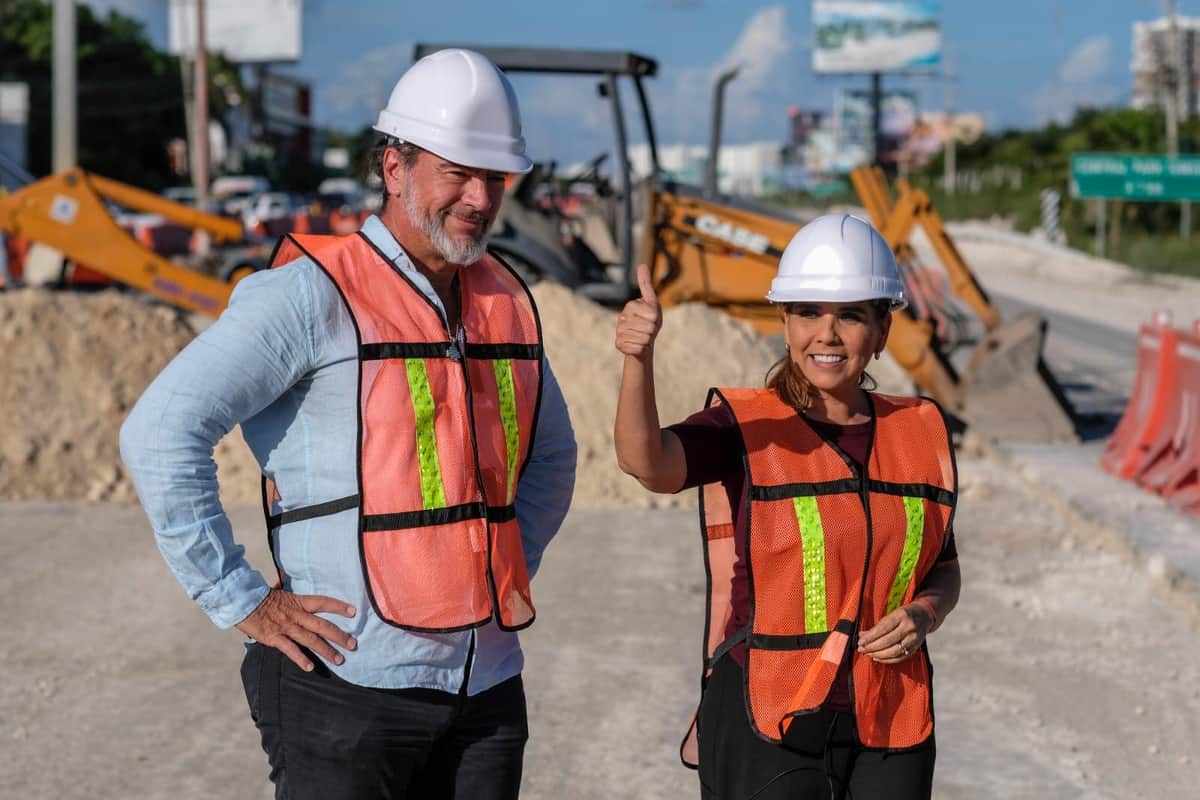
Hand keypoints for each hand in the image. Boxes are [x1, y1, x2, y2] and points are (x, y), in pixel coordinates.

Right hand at [236, 588, 357, 671]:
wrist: (241, 601)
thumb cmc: (258, 596)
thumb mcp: (277, 590)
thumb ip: (284, 588)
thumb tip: (284, 579)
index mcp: (298, 602)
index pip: (323, 602)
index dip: (339, 607)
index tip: (354, 612)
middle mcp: (296, 615)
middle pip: (323, 626)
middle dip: (339, 636)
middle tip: (353, 644)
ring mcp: (286, 627)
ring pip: (311, 640)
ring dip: (326, 650)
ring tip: (339, 660)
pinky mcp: (274, 638)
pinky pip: (290, 650)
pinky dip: (300, 659)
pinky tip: (310, 667)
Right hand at [614, 263, 661, 359]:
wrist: (643, 341)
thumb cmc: (649, 321)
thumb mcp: (652, 303)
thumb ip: (646, 285)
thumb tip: (641, 264)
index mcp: (630, 305)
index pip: (653, 314)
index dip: (656, 320)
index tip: (652, 320)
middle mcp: (622, 317)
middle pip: (649, 327)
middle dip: (652, 331)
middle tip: (647, 330)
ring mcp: (619, 331)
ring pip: (644, 338)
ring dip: (647, 340)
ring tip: (643, 337)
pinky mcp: (618, 344)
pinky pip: (638, 348)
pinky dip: (642, 349)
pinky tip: (637, 345)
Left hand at [856, 601, 936, 663]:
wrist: (925, 615)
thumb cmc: (904, 614)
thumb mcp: (892, 614)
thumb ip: (878, 625)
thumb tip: (862, 635)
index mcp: (901, 615)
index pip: (883, 628)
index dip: (870, 637)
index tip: (860, 641)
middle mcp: (909, 627)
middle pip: (888, 641)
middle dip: (872, 647)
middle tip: (861, 649)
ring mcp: (914, 639)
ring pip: (894, 651)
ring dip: (879, 654)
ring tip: (868, 654)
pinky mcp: (916, 648)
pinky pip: (900, 657)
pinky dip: (888, 660)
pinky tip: (878, 658)